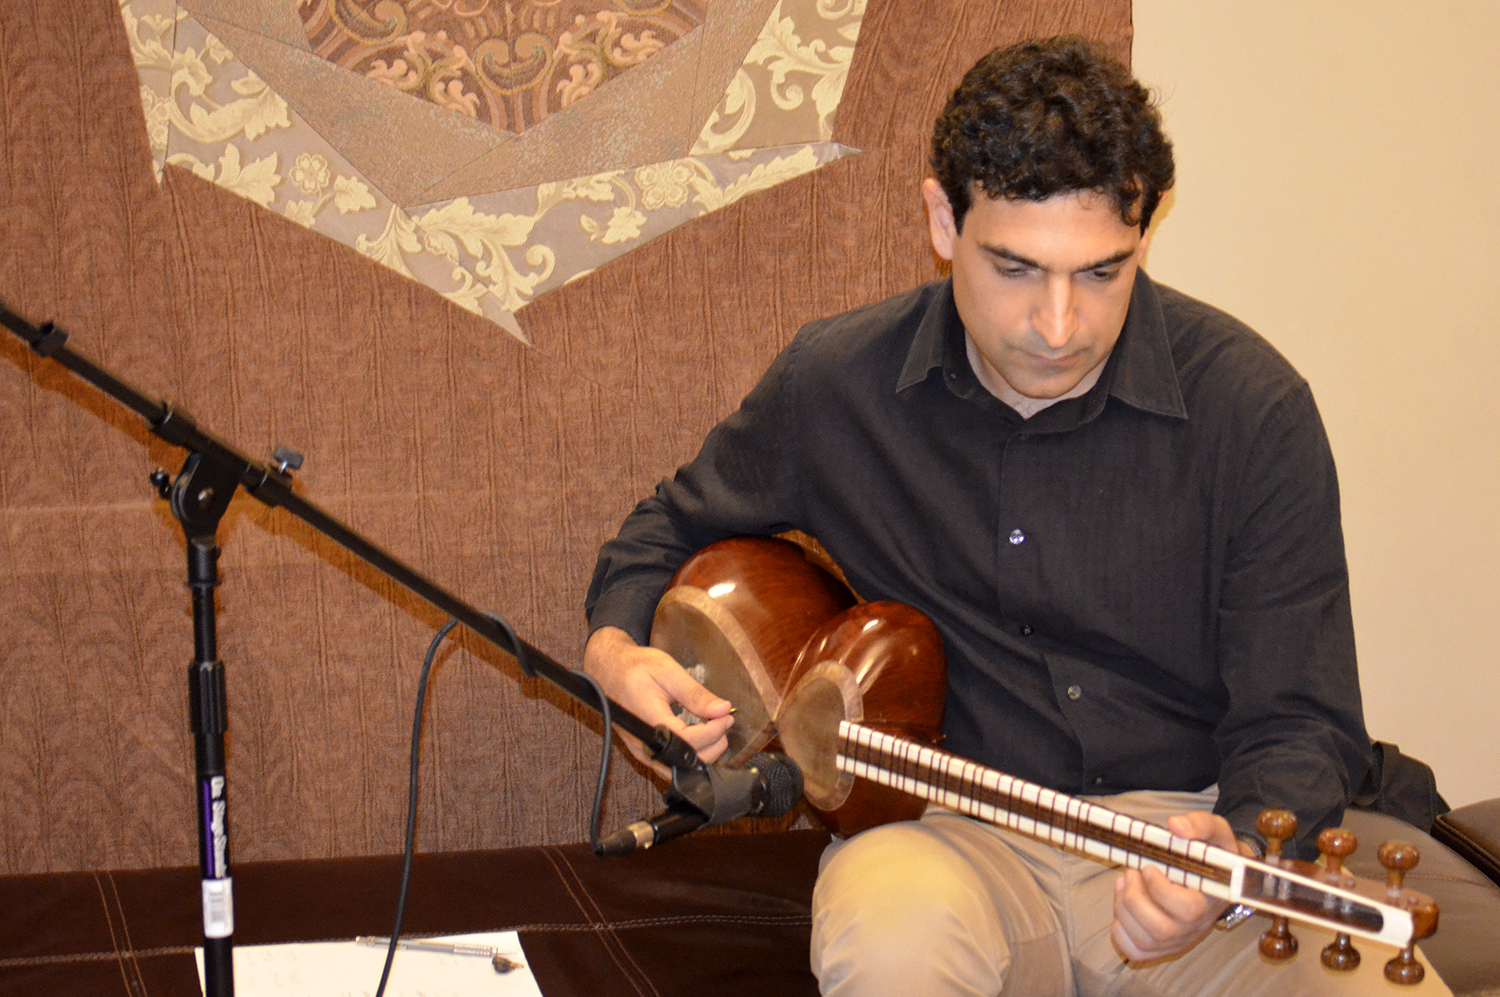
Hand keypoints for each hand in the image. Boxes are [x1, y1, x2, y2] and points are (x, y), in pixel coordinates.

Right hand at [582, 626, 735, 770]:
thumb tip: (722, 709)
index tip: (726, 717)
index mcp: (648, 718)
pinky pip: (671, 764)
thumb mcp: (668, 671)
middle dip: (713, 744)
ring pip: (679, 768)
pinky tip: (699, 736)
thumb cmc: (634, 667)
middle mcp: (643, 742)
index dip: (712, 732)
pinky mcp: (644, 752)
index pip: (687, 740)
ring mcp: (642, 750)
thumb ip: (695, 694)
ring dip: (703, 752)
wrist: (609, 670)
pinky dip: (690, 754)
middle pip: (685, 761)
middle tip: (724, 721)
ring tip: (715, 728)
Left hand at [1111, 811, 1255, 963]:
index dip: (1160, 889)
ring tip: (1123, 883)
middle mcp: (1196, 927)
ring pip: (1144, 941)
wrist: (1219, 878)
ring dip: (1123, 910)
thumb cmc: (1213, 854)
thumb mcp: (1216, 831)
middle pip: (1161, 930)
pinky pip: (1136, 952)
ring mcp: (1179, 940)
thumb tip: (1175, 826)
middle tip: (1130, 874)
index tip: (1147, 867)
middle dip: (1134, 900)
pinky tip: (1122, 907)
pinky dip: (1120, 933)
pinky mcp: (1163, 946)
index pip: (1186, 909)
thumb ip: (1200, 824)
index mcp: (1211, 901)